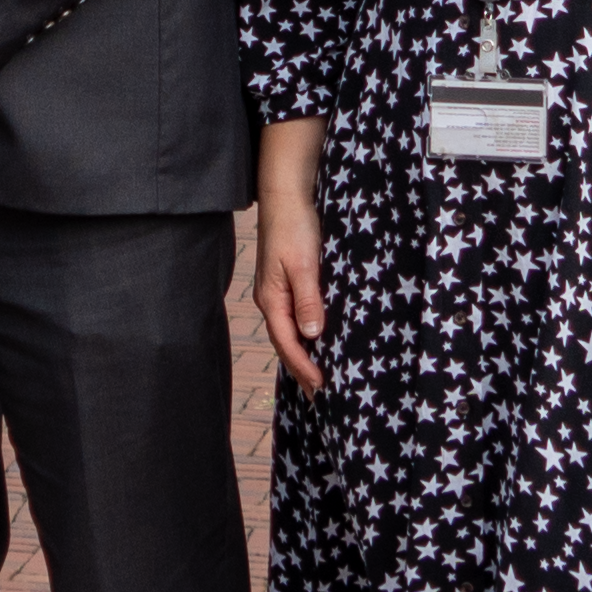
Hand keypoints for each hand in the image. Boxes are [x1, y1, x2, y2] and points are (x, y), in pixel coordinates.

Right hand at [256, 192, 328, 392]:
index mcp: (271, 299)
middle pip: (284, 344)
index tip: (321, 387)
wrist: (285, 196)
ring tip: (315, 378)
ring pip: (287, 333)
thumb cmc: (294, 226)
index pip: (288, 342)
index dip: (304, 366)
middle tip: (319, 396)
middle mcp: (270, 300)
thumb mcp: (304, 263)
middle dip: (300, 370)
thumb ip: (308, 299)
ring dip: (300, 356)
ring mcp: (275, 292)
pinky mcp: (284, 283)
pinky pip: (292, 319)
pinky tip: (313, 342)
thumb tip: (312, 334)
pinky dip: (302, 337)